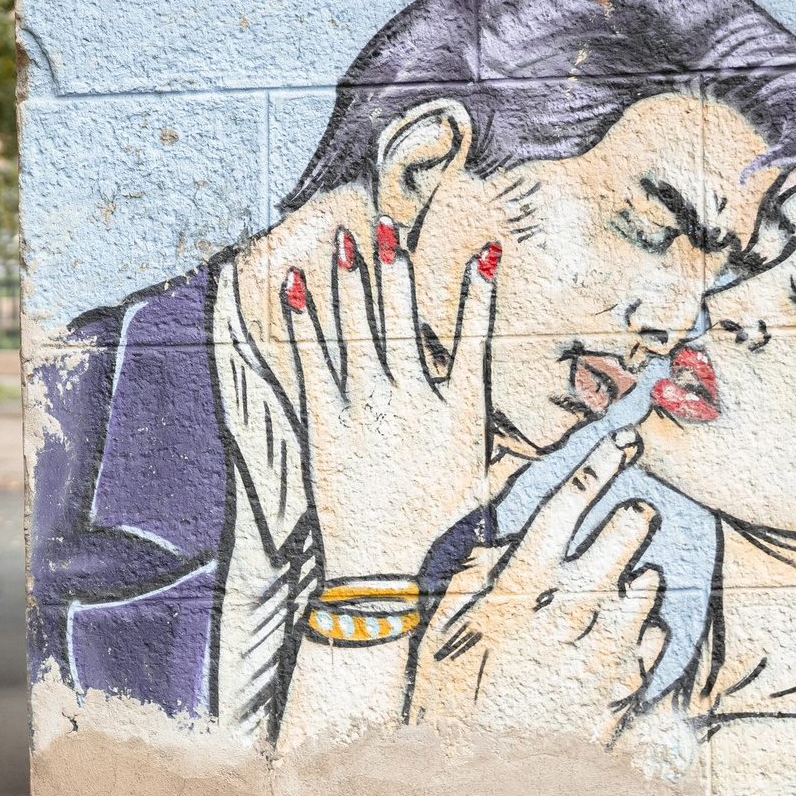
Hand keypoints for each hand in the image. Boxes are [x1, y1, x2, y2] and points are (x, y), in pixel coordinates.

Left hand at [284, 221, 499, 579]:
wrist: (381, 568)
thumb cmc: (433, 528)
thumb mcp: (476, 478)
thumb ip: (485, 433)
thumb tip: (498, 403)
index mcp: (460, 413)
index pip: (477, 339)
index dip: (480, 295)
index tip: (486, 253)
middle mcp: (414, 401)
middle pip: (407, 320)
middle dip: (396, 269)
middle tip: (389, 227)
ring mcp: (368, 409)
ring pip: (358, 329)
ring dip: (352, 281)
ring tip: (346, 239)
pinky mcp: (325, 423)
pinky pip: (312, 359)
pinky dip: (305, 320)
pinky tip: (297, 287)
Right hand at [408, 429, 666, 734]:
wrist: (480, 786)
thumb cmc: (445, 705)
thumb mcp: (437, 634)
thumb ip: (468, 582)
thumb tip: (496, 547)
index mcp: (521, 586)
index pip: (566, 507)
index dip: (596, 468)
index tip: (620, 445)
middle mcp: (570, 612)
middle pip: (620, 542)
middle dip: (629, 522)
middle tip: (635, 512)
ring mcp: (601, 655)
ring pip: (643, 595)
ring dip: (641, 580)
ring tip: (637, 575)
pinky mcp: (619, 695)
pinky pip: (648, 652)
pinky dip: (646, 637)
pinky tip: (640, 634)